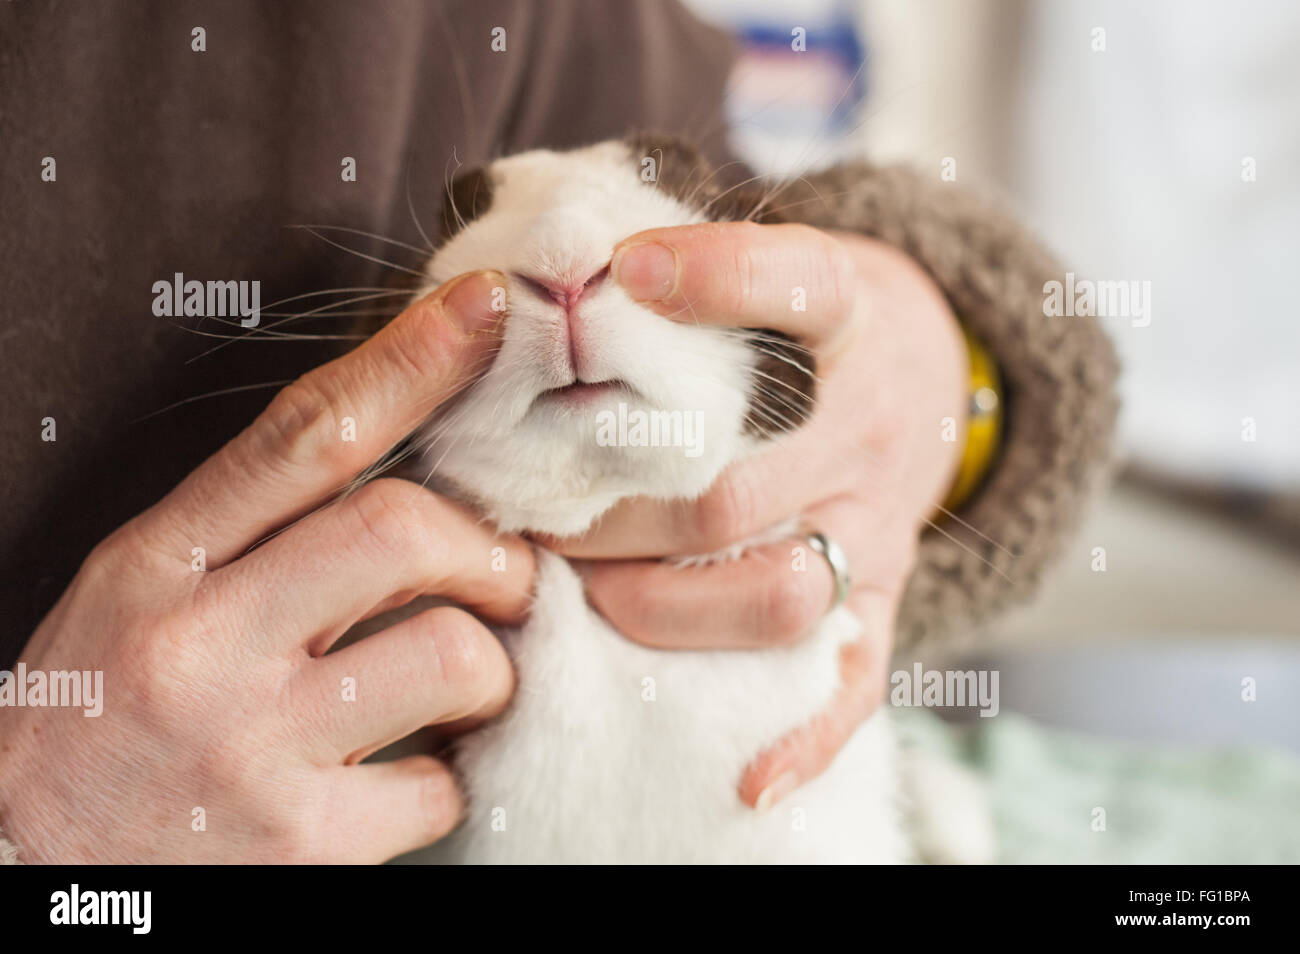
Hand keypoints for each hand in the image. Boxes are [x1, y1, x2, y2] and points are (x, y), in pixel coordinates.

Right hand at [0, 271, 533, 863]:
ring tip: (468, 678)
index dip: (410, 359)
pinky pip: (440, 784)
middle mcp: (204, 645)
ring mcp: (253, 748)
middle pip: (400, 532)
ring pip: (450, 655)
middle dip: (489, 548)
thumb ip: (258, 526)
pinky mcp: (301, 844)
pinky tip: (420, 768)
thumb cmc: (100, 713)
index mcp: (160, 564)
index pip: (305, 436)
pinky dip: (453, 771)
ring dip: (492, 662)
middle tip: (506, 577)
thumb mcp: (141, 590)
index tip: (486, 309)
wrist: (26, 865)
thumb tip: (410, 473)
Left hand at [549, 222, 967, 807]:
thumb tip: (528, 280)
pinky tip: (745, 779)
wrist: (922, 367)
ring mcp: (879, 523)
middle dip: (607, 517)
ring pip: (775, 593)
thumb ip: (678, 267)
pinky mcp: (886, 595)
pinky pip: (855, 682)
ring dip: (656, 606)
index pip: (800, 284)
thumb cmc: (802, 320)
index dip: (716, 277)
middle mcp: (869, 426)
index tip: (624, 273)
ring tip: (579, 591)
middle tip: (526, 515)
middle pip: (731, 488)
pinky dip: (804, 739)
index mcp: (849, 316)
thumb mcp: (765, 259)